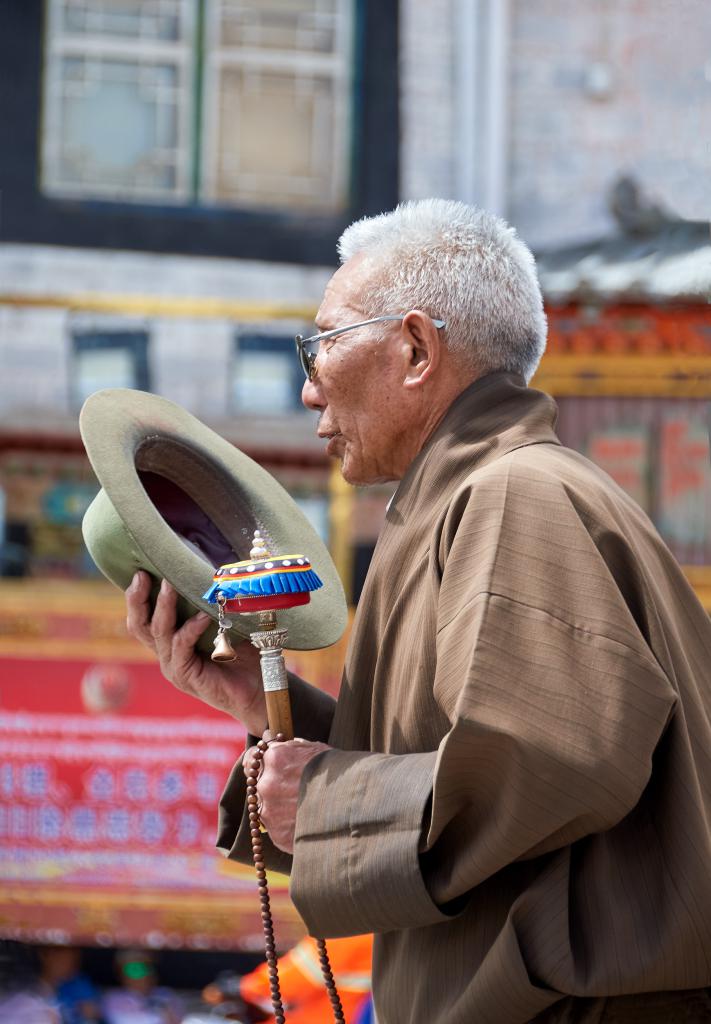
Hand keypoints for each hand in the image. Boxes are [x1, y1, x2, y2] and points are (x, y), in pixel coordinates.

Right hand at [125, 570, 266, 733]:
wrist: (258, 690)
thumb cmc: (244, 654)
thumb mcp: (227, 622)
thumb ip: (216, 602)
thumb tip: (219, 568)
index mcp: (171, 640)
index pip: (144, 616)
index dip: (137, 594)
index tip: (141, 569)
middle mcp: (166, 653)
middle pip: (138, 625)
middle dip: (136, 598)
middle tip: (142, 575)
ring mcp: (173, 665)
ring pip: (158, 632)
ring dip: (164, 606)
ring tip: (169, 585)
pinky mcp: (185, 676)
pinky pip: (181, 647)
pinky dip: (191, 628)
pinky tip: (204, 616)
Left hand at [245, 735, 331, 852]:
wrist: (357, 804)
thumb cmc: (339, 773)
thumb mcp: (314, 751)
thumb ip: (288, 746)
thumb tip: (269, 736)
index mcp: (275, 758)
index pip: (252, 758)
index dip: (260, 762)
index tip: (268, 767)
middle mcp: (267, 784)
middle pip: (260, 784)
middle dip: (274, 787)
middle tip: (295, 791)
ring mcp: (270, 812)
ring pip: (267, 808)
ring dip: (281, 808)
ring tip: (306, 810)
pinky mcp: (278, 835)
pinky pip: (277, 829)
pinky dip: (289, 828)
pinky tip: (307, 823)